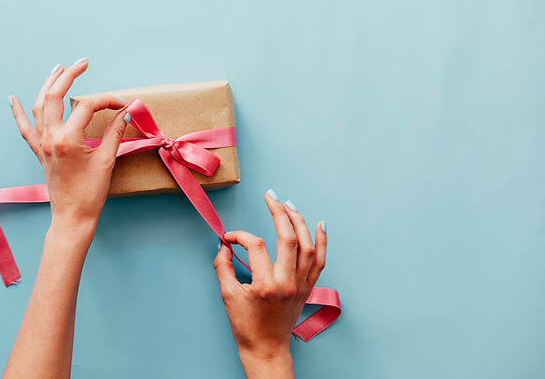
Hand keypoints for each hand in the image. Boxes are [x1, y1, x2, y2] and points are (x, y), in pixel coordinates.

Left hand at [8, 59, 126, 234]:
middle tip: (83, 62)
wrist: (72, 218)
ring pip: (39, 105)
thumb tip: (125, 113)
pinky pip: (25, 128)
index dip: (108, 101)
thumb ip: (115, 133)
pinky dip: (18, 112)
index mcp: (67, 139)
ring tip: (58, 69)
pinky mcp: (39, 152)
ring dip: (48, 85)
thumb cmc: (90, 194)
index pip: (88, 106)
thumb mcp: (106, 161)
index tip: (123, 106)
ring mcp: (42, 144)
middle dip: (69, 75)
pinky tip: (11, 98)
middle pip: (56, 96)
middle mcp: (50, 138)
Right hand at [213, 190, 326, 377]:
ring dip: (300, 221)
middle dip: (279, 213)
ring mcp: (301, 285)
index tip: (229, 238)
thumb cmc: (245, 326)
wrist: (265, 349)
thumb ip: (223, 266)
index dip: (240, 236)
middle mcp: (287, 283)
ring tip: (289, 204)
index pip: (256, 246)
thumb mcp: (227, 295)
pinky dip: (322, 241)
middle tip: (270, 196)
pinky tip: (320, 224)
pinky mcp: (308, 288)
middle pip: (288, 238)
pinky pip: (320, 260)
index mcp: (266, 285)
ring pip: (308, 246)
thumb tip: (224, 244)